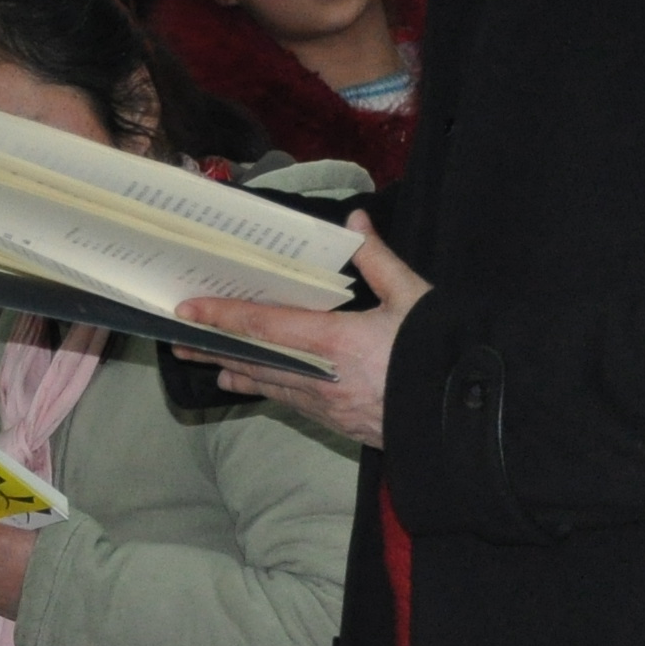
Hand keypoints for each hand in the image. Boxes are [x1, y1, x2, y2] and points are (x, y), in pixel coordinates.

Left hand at [187, 220, 421, 448]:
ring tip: (211, 369)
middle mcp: (321, 376)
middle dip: (215, 351)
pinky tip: (260, 389)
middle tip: (180, 345)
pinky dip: (271, 392)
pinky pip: (294, 404)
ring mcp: (328, 405)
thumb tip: (355, 222)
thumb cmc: (439, 355)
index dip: (224, 316)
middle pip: (256, 361)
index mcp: (335, 340)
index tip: (190, 310)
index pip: (265, 325)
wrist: (464, 417)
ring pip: (271, 386)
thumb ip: (379, 260)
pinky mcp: (341, 423)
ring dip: (238, 375)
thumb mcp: (414, 299)